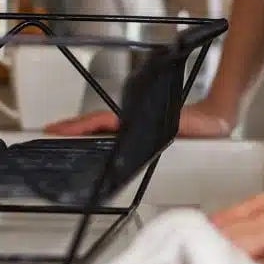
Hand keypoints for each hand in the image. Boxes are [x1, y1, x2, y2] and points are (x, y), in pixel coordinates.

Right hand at [43, 100, 234, 137]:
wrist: (215, 120)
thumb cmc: (197, 123)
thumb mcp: (173, 125)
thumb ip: (155, 128)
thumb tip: (131, 127)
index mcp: (135, 118)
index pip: (99, 121)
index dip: (77, 126)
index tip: (55, 129)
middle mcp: (132, 122)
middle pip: (96, 124)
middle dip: (72, 129)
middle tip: (49, 134)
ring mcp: (136, 127)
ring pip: (103, 129)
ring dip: (83, 133)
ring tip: (61, 138)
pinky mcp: (143, 134)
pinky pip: (115, 135)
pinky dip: (99, 137)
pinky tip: (92, 145)